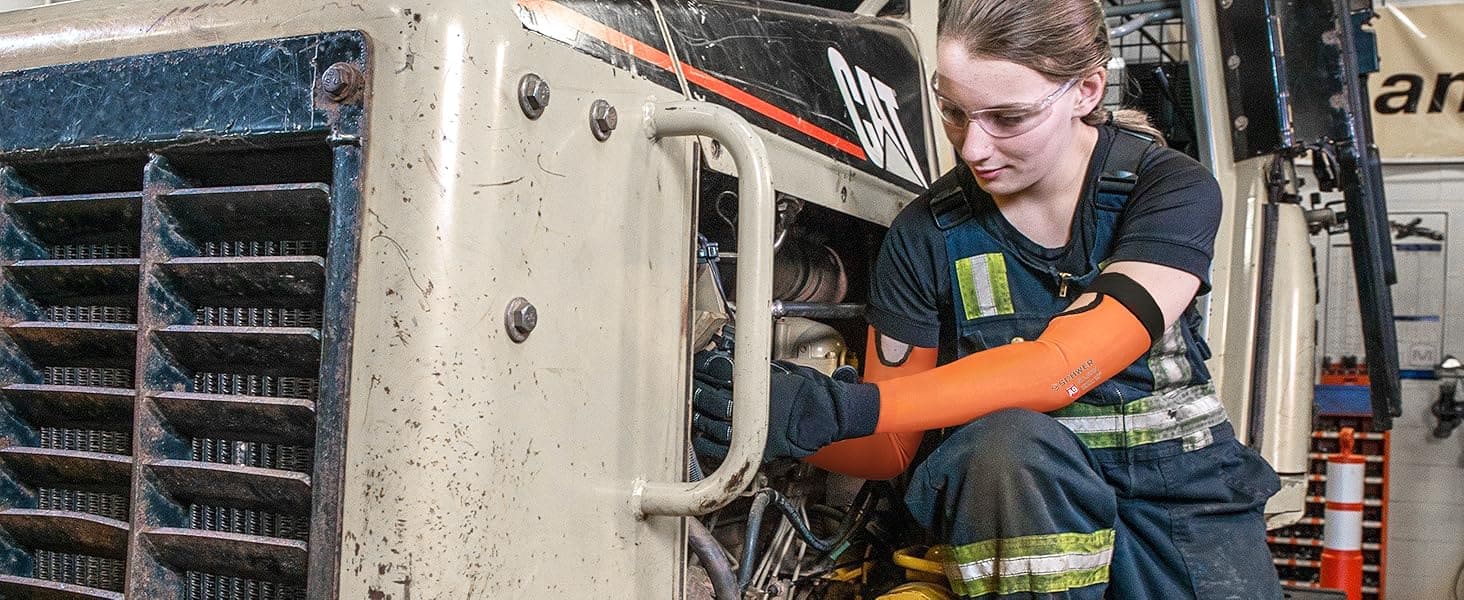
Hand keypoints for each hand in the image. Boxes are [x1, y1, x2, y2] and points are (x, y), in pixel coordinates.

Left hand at [691, 350, 879, 461]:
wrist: (827, 416)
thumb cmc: (811, 392)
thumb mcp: (783, 369)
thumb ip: (758, 368)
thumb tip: (738, 359)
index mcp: (755, 384)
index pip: (720, 371)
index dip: (707, 366)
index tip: (701, 363)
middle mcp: (751, 408)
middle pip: (711, 396)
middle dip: (700, 388)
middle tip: (694, 383)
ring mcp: (751, 431)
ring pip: (711, 423)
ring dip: (700, 413)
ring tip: (696, 406)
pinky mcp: (754, 449)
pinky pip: (722, 449)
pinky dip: (707, 442)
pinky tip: (703, 434)